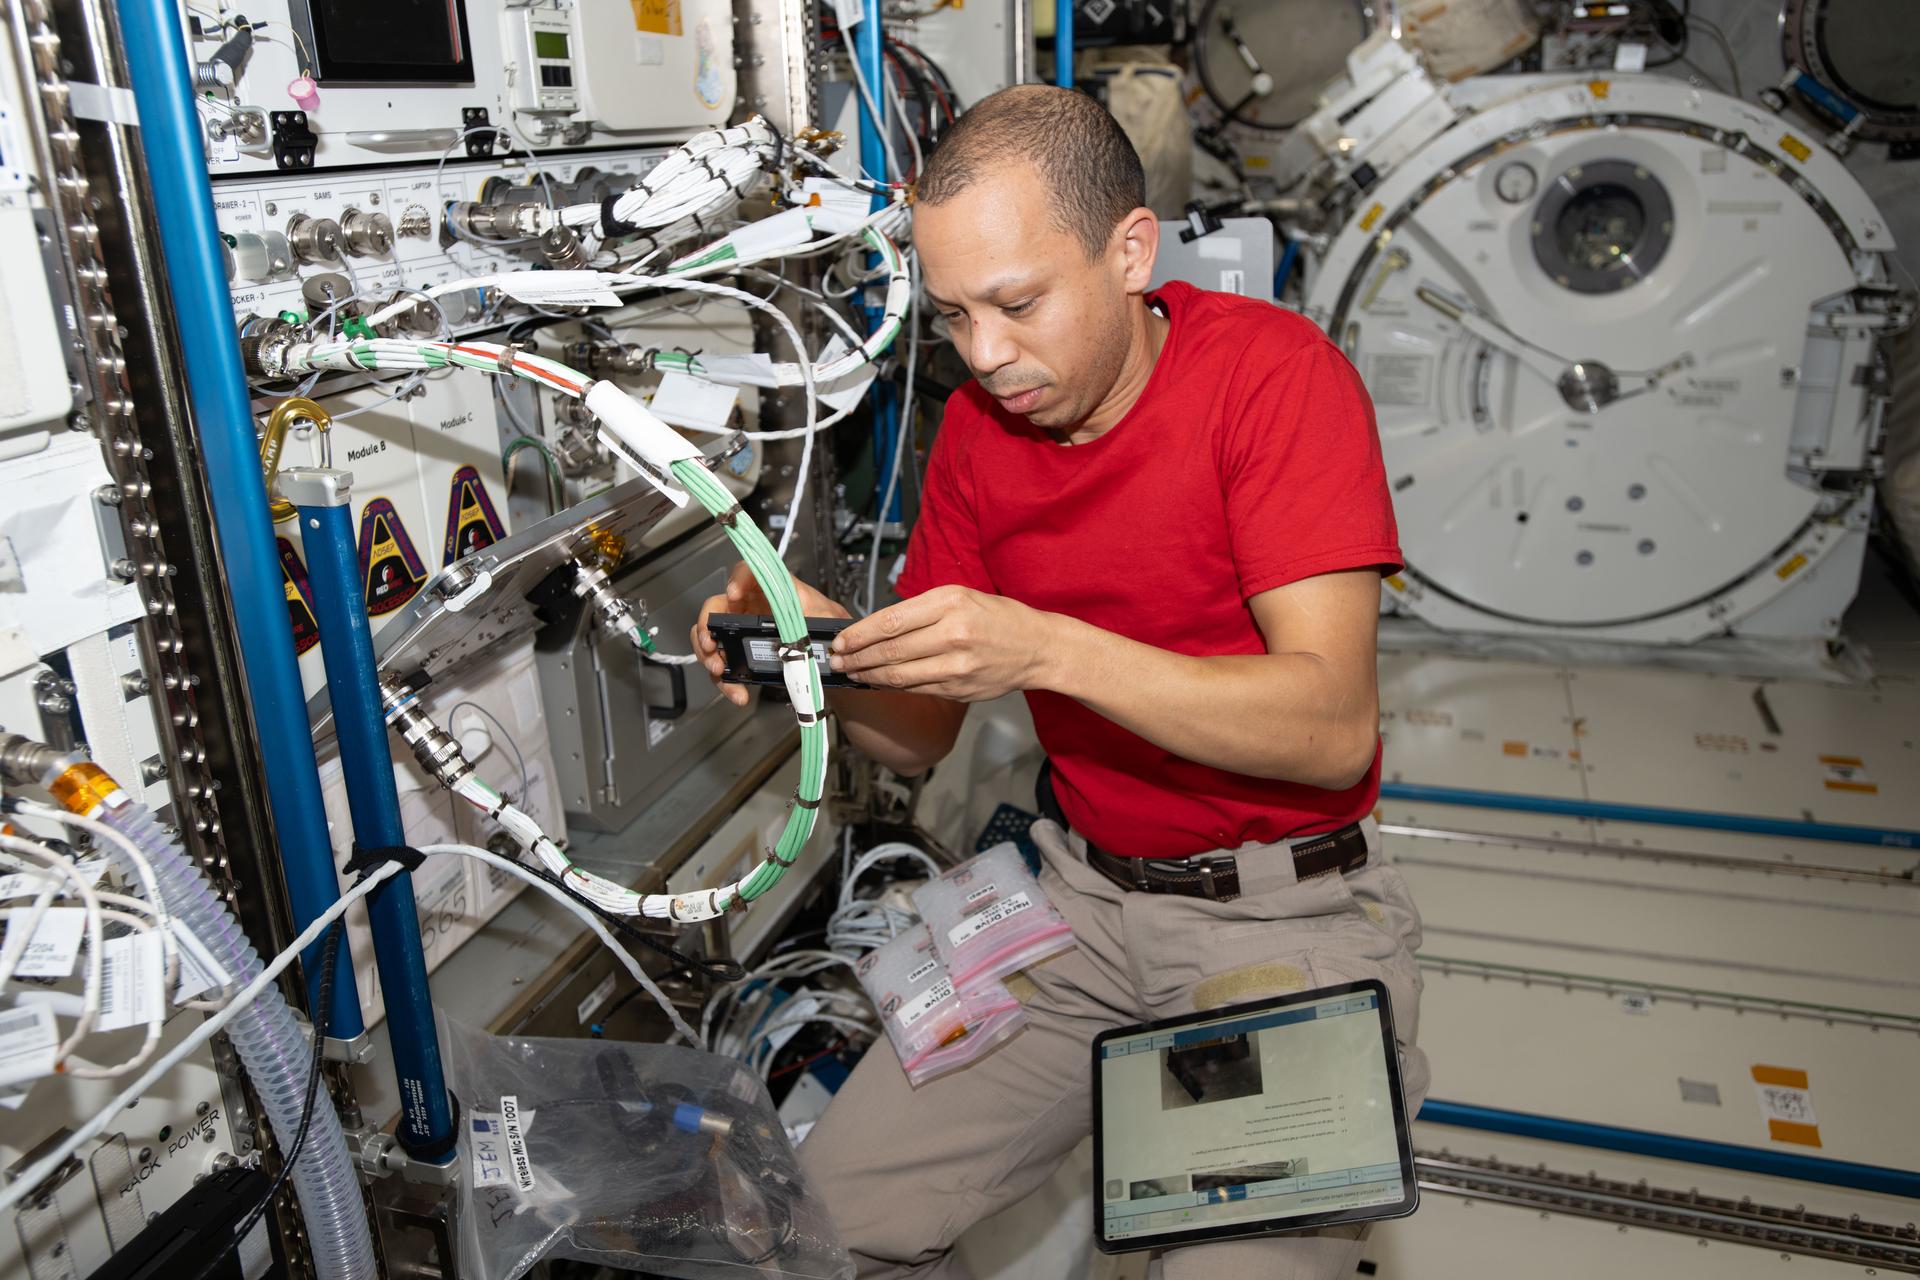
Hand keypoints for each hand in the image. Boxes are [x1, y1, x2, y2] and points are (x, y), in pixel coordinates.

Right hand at [692, 562, 849, 706]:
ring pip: (711, 638)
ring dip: (709, 655)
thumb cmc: (828, 629)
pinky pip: (725, 666)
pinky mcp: (742, 656)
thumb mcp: (827, 615)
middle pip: (716, 608)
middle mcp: (751, 608)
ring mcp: (742, 633)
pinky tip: (738, 692)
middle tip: (711, 644)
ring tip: (719, 670)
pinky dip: (726, 682)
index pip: (747, 573)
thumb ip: (817, 611)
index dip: (737, 579)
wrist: (832, 659)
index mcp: (769, 591)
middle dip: (707, 626)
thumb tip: (804, 612)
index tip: (734, 594)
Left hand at [829, 584, 1057, 701]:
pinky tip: (878, 683)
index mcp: (949, 603)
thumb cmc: (998, 618)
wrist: (1037, 648)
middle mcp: (952, 634)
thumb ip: (920, 610)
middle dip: (856, 658)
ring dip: (868, 676)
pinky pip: (915, 689)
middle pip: (889, 651)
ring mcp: (956, 666)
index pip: (890, 621)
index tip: (840, 640)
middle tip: (837, 661)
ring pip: (897, 675)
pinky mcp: (957, 689)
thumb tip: (877, 628)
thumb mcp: (960, 597)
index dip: (858, 635)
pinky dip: (892, 687)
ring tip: (852, 673)